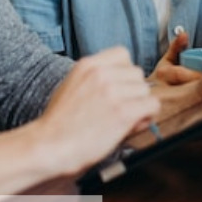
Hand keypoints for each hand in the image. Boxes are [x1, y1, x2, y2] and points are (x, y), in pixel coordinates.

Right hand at [35, 47, 158, 175]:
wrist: (49, 147)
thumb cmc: (59, 123)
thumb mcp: (73, 86)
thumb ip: (98, 80)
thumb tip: (126, 85)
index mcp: (88, 65)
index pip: (123, 54)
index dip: (124, 72)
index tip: (118, 88)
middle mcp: (102, 74)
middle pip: (137, 73)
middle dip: (133, 91)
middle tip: (121, 109)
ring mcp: (113, 92)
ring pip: (145, 90)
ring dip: (140, 105)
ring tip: (124, 120)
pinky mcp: (123, 112)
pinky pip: (152, 106)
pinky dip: (146, 117)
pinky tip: (131, 126)